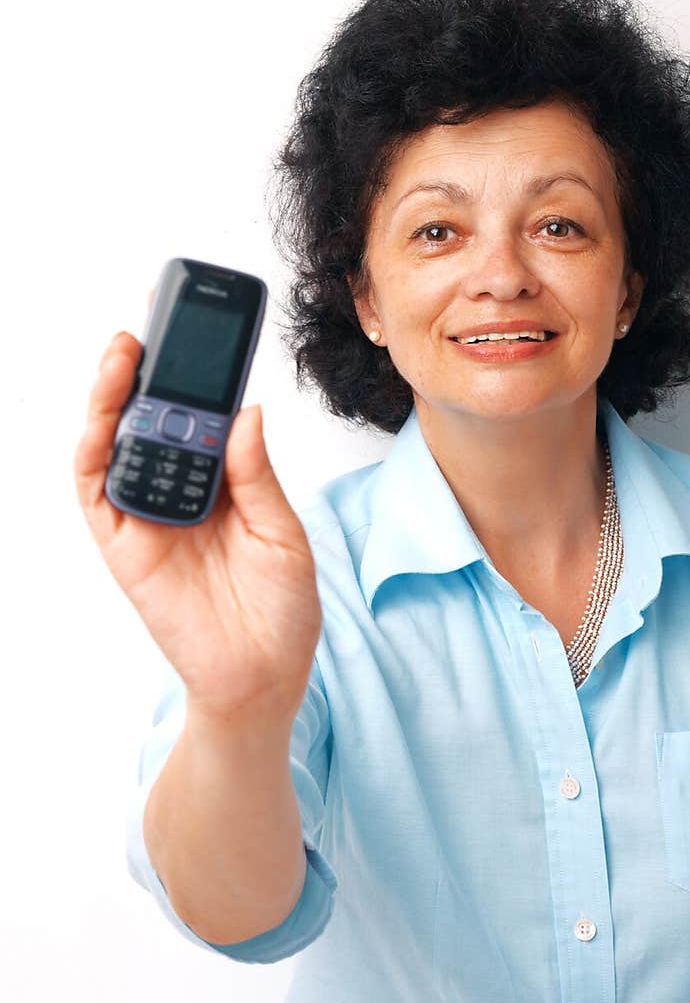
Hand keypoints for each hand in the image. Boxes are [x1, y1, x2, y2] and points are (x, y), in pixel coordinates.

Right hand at [73, 321, 322, 722]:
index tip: (197, 329)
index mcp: (222, 483)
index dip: (191, 374)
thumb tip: (245, 410)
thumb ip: (256, 475)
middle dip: (143, 370)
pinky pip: (96, 491)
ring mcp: (147, 516)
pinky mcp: (123, 546)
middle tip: (150, 323)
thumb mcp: (283, 533)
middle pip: (147, 419)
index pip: (197, 416)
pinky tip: (105, 418)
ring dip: (111, 397)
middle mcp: (179, 491)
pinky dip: (94, 451)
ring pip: (114, 444)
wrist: (263, 679)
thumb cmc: (282, 612)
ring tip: (124, 354)